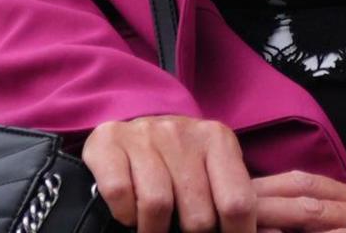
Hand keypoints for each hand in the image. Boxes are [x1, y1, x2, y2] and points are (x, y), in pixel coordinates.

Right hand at [83, 116, 257, 231]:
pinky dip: (125, 215)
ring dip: (155, 231)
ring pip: (157, 206)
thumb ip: (235, 199)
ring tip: (157, 229)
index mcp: (218, 140)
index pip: (237, 203)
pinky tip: (130, 213)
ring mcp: (144, 135)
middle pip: (198, 214)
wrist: (135, 124)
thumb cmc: (182, 159)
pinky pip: (120, 194)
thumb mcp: (215, 169)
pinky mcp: (108, 143)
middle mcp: (181, 132)